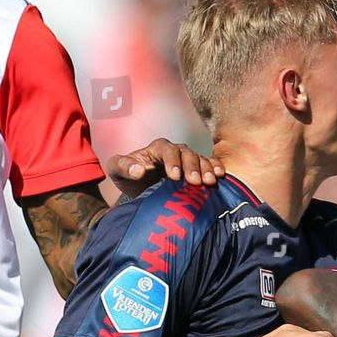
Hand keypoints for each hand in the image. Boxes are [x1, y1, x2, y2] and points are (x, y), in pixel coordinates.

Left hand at [107, 138, 222, 199]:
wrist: (139, 188)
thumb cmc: (128, 176)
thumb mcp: (117, 170)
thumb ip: (123, 166)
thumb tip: (138, 170)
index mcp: (157, 148)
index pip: (167, 150)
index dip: (172, 161)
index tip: (174, 176)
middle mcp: (175, 151)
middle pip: (187, 154)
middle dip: (192, 167)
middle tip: (195, 182)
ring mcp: (188, 160)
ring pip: (200, 159)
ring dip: (206, 169)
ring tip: (209, 182)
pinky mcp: (197, 169)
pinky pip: (210, 165)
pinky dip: (215, 168)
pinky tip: (220, 177)